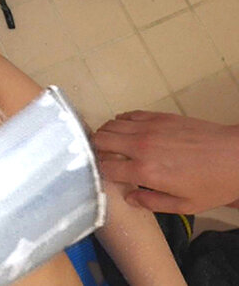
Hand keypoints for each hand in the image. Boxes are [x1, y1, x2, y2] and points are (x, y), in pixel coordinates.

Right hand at [92, 111, 238, 213]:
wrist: (237, 156)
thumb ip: (151, 203)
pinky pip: (128, 115)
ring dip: (105, 135)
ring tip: (110, 145)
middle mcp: (141, 146)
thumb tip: (129, 198)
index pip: (105, 167)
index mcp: (145, 171)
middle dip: (94, 150)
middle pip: (100, 140)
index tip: (99, 175)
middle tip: (99, 158)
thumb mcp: (184, 205)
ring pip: (111, 125)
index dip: (97, 171)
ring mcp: (149, 128)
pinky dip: (120, 122)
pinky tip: (126, 131)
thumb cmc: (213, 183)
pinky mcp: (159, 116)